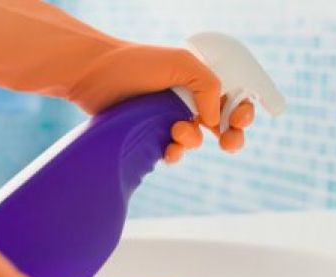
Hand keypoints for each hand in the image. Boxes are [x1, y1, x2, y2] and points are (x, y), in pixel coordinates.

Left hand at [66, 45, 256, 162]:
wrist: (94, 76)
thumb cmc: (135, 63)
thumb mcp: (180, 64)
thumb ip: (208, 86)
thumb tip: (216, 121)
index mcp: (198, 79)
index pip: (232, 98)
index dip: (242, 111)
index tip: (240, 119)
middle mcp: (187, 99)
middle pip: (222, 124)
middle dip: (231, 136)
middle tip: (229, 143)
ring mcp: (169, 119)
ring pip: (196, 141)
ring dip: (193, 141)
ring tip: (177, 131)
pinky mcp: (151, 136)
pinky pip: (173, 153)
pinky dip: (175, 155)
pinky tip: (168, 150)